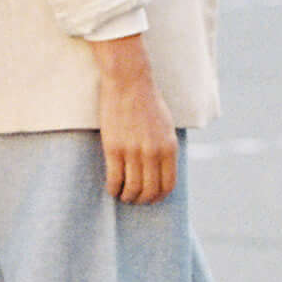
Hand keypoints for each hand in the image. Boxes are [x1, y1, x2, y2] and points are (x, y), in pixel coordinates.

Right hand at [92, 32, 175, 201]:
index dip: (158, 197)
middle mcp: (153, 152)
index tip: (151, 199)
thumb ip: (167, 149)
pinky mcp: (114, 148)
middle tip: (135, 199)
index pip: (167, 185)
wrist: (128, 81)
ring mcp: (133, 151)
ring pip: (132, 188)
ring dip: (127, 197)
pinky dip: (113, 189)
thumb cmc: (148, 102)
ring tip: (123, 195)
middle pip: (149, 190)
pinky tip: (112, 188)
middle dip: (142, 200)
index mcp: (169, 147)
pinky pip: (114, 179)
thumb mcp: (167, 126)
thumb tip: (164, 172)